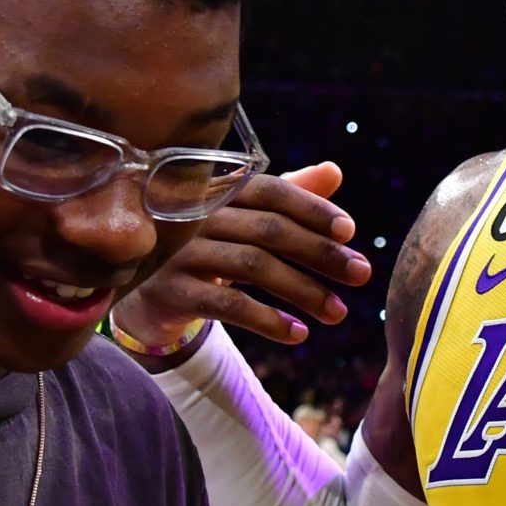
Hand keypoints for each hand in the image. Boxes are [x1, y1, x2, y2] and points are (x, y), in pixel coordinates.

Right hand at [114, 163, 372, 346]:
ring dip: (303, 290)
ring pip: (253, 267)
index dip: (311, 207)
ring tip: (338, 312)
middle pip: (269, 230)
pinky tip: (298, 334)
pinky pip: (228, 304)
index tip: (351, 231)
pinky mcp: (174, 291)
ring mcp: (183, 253)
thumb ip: (289, 194)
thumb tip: (334, 171)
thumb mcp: (244, 220)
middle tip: (361, 274)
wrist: (144, 289)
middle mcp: (200, 216)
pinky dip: (268, 319)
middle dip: (320, 253)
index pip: (272, 191)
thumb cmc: (206, 246)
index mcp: (221, 192)